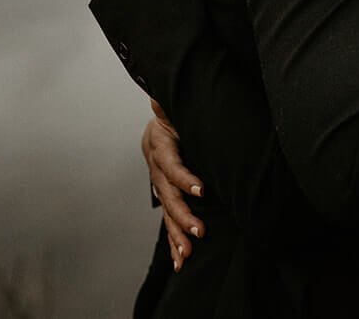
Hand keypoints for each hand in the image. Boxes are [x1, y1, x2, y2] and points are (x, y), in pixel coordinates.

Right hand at [142, 101, 205, 270]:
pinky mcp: (166, 197)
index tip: (202, 189)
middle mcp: (156, 167)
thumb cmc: (176, 111)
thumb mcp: (174, 103)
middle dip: (183, 215)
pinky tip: (180, 263)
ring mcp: (159, 184)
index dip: (184, 178)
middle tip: (200, 231)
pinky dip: (173, 244)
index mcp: (159, 144)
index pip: (171, 164)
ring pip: (167, 214)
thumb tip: (158, 96)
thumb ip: (168, 102)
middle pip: (168, 196)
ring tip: (187, 255)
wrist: (163, 121)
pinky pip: (169, 223)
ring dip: (177, 236)